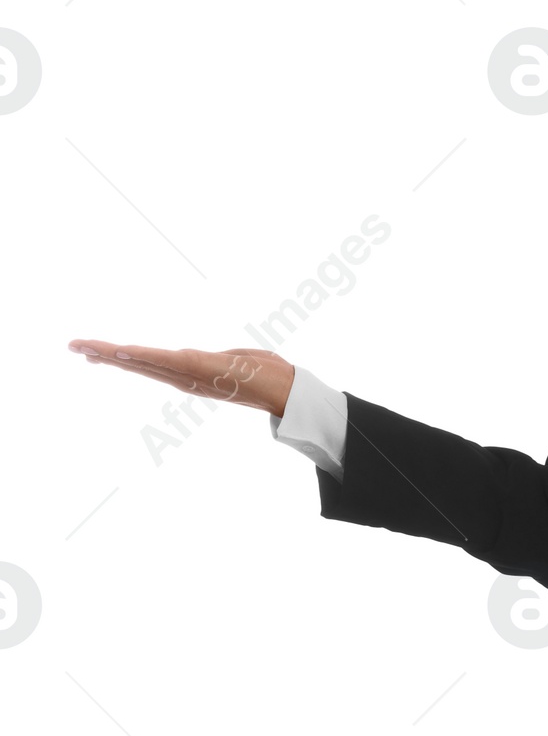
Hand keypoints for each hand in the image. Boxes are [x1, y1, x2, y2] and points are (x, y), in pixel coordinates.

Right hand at [67, 340, 293, 416]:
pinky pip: (163, 361)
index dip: (121, 358)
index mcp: (189, 375)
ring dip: (112, 355)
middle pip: (137, 364)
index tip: (94, 352)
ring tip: (84, 347)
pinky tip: (119, 352)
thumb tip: (227, 358)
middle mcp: (184, 377)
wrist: (286, 389)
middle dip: (104, 356)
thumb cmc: (267, 375)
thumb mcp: (239, 362)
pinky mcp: (198, 368)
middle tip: (73, 346)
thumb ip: (225, 360)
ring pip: (143, 362)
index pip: (148, 364)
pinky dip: (140, 356)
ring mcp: (189, 374)